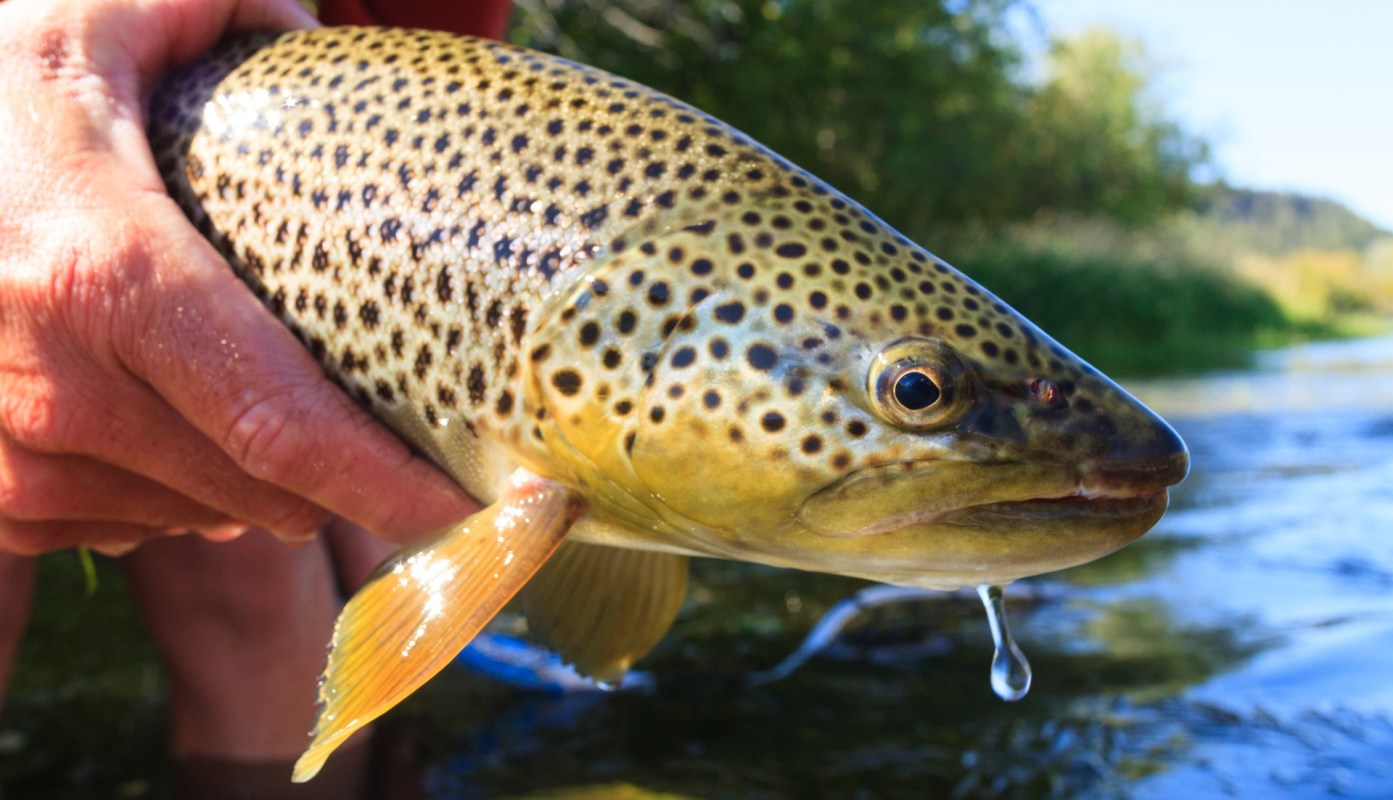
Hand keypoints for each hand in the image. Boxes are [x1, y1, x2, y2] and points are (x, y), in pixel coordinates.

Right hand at [0, 0, 479, 555]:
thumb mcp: (99, 12)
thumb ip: (226, 11)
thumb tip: (327, 37)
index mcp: (103, 274)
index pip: (283, 424)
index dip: (389, 484)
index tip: (476, 507)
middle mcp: (52, 386)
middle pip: (258, 489)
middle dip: (346, 486)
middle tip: (408, 456)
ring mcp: (6, 452)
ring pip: (194, 515)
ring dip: (259, 486)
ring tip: (280, 416)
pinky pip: (118, 525)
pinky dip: (173, 493)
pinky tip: (181, 432)